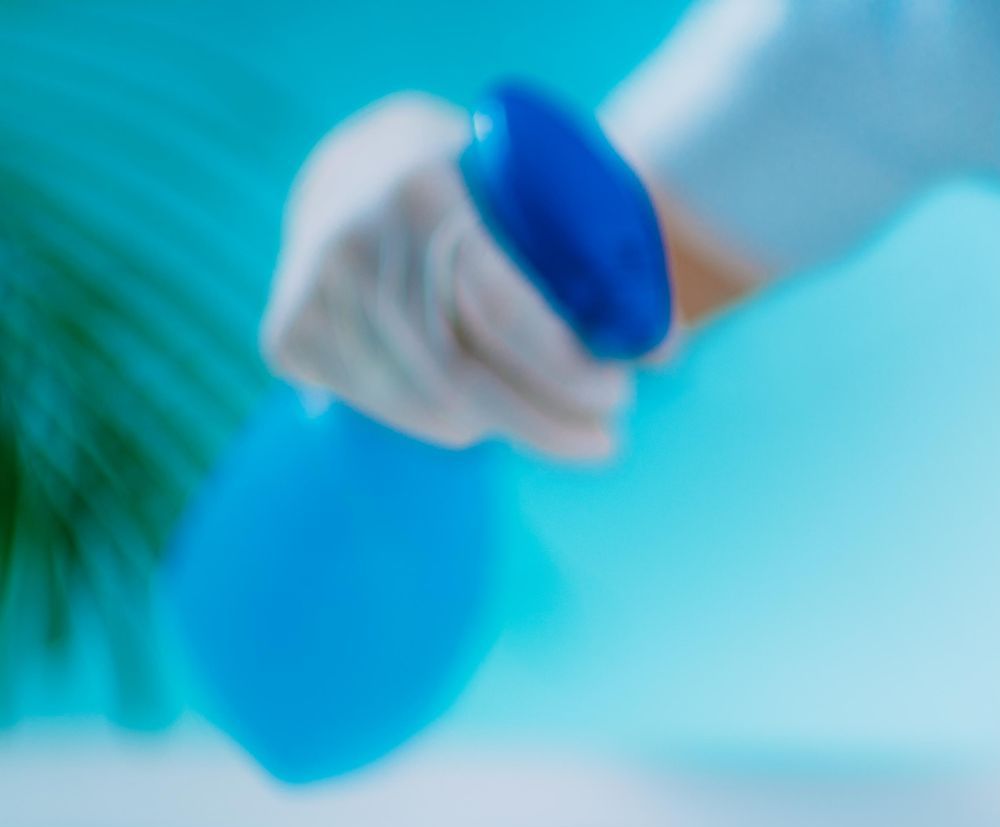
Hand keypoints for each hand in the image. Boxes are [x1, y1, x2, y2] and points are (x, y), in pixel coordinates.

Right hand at [262, 93, 633, 460]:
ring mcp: (312, 291)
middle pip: (463, 375)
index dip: (565, 369)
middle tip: (604, 441)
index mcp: (424, 191)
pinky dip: (443, 424)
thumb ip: (600, 250)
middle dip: (548, 423)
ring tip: (551, 424)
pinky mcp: (289, 335)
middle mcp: (354, 240)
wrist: (355, 167)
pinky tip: (479, 416)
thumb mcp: (534, 183)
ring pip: (427, 404)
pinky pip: (384, 408)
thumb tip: (666, 348)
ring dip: (502, 428)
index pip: (501, 308)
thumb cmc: (477, 183)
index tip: (619, 394)